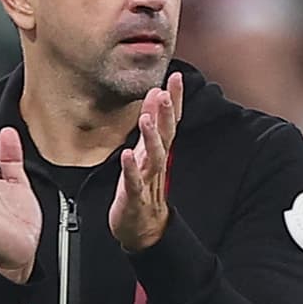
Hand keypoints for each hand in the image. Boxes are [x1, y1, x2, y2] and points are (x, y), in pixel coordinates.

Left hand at [110, 73, 183, 251]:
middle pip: (166, 136)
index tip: (176, 77)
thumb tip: (156, 92)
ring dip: (150, 137)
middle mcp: (156, 162)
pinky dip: (131, 169)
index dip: (175, 99)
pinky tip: (126, 155)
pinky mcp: (134, 196)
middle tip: (165, 93)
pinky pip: (133, 181)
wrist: (142, 227)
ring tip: (146, 119)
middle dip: (166, 114)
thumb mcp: (146, 149)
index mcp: (158, 150)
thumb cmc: (143, 184)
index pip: (170, 121)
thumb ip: (153, 121)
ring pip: (153, 157)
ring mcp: (147, 180)